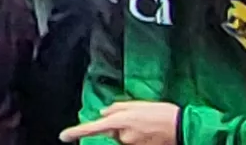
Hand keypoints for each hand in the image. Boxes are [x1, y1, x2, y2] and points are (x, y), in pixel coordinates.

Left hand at [64, 102, 182, 144]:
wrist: (182, 127)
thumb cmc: (161, 112)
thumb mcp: (137, 104)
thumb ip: (116, 108)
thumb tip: (102, 113)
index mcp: (120, 121)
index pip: (93, 127)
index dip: (76, 132)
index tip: (63, 136)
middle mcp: (123, 136)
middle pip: (112, 132)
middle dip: (119, 126)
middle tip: (137, 118)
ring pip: (123, 138)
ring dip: (129, 132)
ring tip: (146, 124)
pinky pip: (133, 143)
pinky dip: (138, 138)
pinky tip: (150, 133)